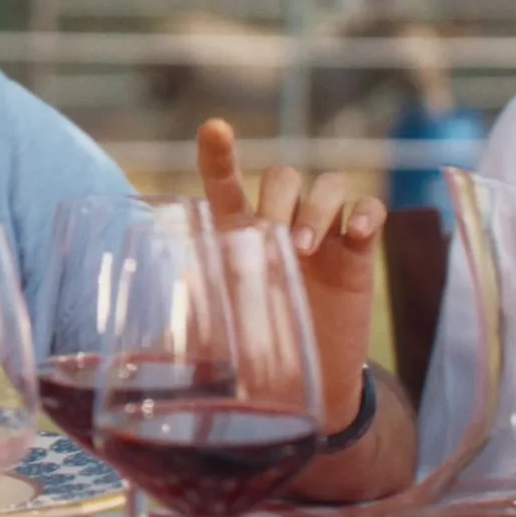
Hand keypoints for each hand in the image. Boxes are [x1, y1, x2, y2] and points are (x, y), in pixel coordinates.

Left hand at [196, 118, 386, 428]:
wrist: (307, 387)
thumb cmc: (254, 352)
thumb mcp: (215, 336)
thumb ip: (188, 320)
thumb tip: (145, 328)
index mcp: (239, 236)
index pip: (226, 183)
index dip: (220, 154)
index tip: (214, 129)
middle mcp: (281, 226)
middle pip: (284, 177)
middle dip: (282, 199)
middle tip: (277, 240)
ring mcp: (323, 237)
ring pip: (329, 185)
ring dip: (318, 207)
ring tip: (304, 248)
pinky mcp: (357, 255)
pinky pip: (370, 212)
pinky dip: (366, 213)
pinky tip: (357, 232)